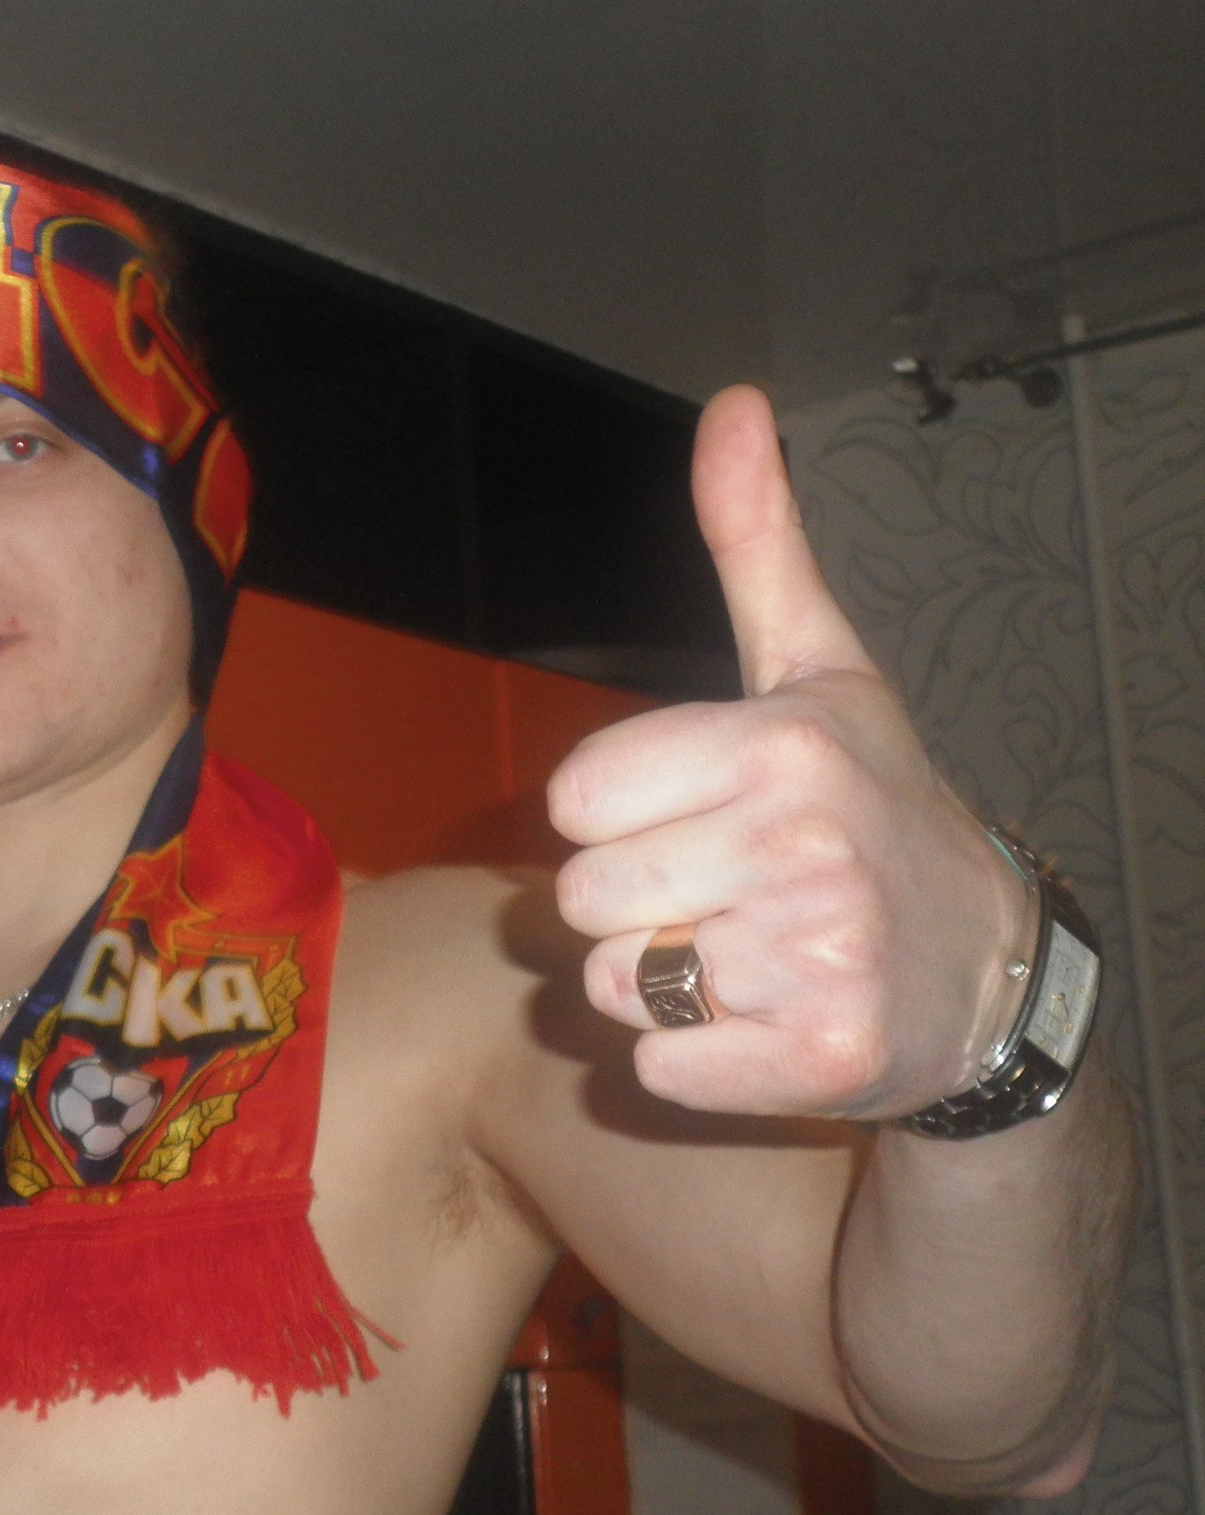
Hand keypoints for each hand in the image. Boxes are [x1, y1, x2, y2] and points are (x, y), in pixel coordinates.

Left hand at [547, 386, 1030, 1121]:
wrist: (983, 972)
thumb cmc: (875, 807)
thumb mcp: (818, 671)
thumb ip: (756, 546)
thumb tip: (731, 404)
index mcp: (778, 746)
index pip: (573, 800)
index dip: (619, 816)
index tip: (697, 814)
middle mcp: (801, 846)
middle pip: (579, 899)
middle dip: (635, 906)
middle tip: (727, 894)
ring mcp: (817, 957)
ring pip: (612, 987)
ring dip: (661, 984)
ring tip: (750, 954)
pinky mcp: (820, 1060)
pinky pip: (656, 1068)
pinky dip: (693, 1061)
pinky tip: (765, 1022)